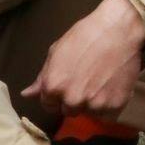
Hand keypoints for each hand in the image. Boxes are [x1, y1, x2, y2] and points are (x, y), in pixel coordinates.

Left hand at [23, 0, 144, 119]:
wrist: (118, 29)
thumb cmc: (85, 36)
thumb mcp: (56, 52)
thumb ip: (42, 78)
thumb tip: (26, 95)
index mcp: (53, 87)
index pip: (49, 105)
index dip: (58, 95)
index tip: (70, 83)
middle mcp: (72, 99)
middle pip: (69, 111)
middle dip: (75, 99)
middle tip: (87, 81)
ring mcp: (95, 104)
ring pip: (89, 113)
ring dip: (93, 103)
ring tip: (101, 83)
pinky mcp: (116, 105)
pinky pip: (108, 115)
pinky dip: (110, 104)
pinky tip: (112, 87)